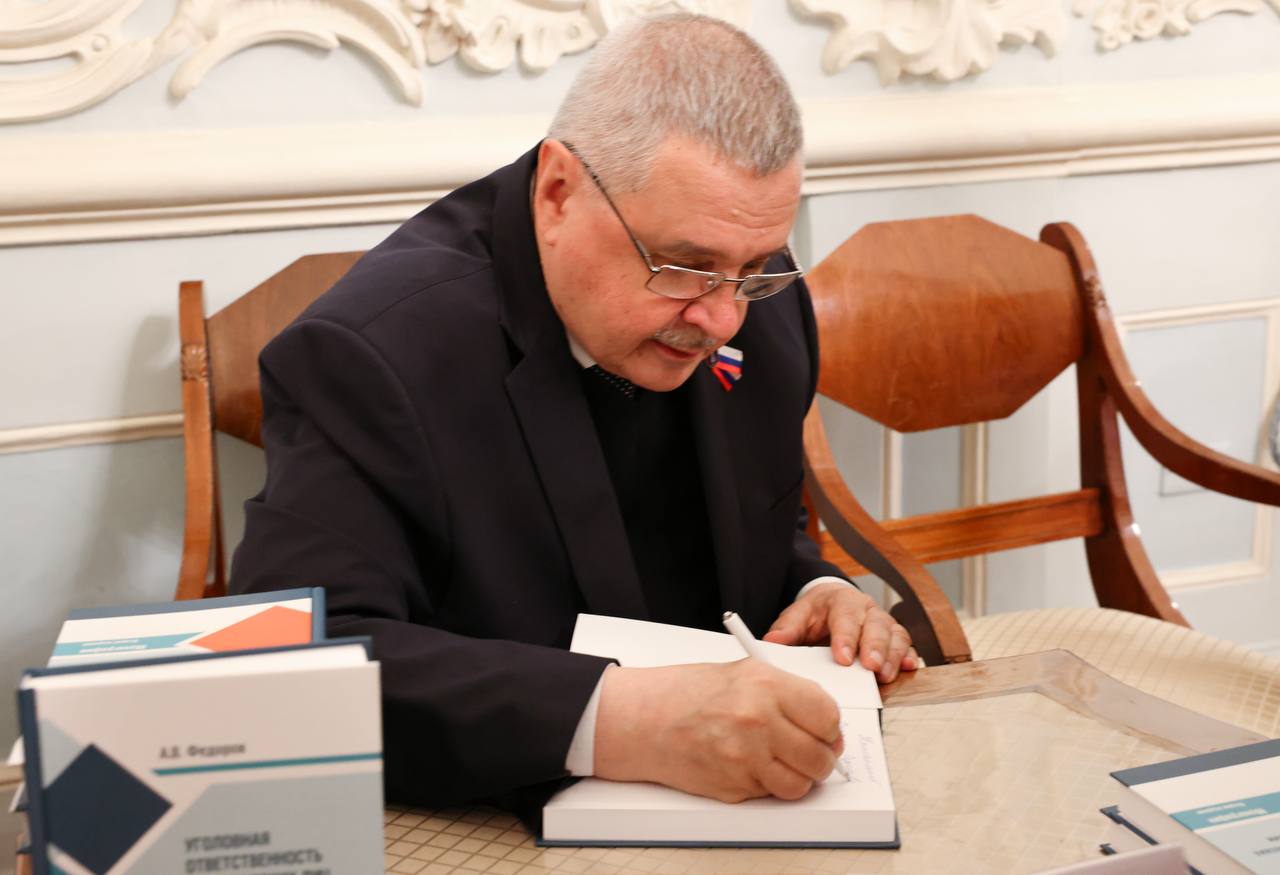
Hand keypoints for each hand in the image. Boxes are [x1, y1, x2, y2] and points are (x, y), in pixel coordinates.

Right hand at [593, 660, 842, 802]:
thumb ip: (786, 694)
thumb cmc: (688, 693)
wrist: (643, 719)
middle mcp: (759, 721)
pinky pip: (771, 794)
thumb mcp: (743, 673)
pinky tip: (751, 765)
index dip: (830, 727)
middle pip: (820, 756)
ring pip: (801, 784)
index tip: (825, 731)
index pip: (827, 716)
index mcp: (766, 685)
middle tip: (811, 752)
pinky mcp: (734, 786)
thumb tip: (822, 722)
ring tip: (782, 762)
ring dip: (798, 777)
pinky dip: (768, 785)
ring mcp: (746, 758)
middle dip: (821, 757)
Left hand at [763, 582, 918, 682]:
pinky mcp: (894, 636)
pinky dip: (908, 656)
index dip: (846, 637)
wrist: (830, 604)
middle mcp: (866, 609)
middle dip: (875, 647)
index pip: (845, 617)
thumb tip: (772, 642)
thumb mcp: (798, 616)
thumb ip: (787, 628)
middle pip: (876, 624)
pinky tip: (908, 668)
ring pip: (895, 634)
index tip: (842, 658)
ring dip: (893, 655)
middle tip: (871, 667)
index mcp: (841, 600)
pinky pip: (906, 644)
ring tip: (886, 675)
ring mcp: (883, 622)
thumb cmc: (815, 613)